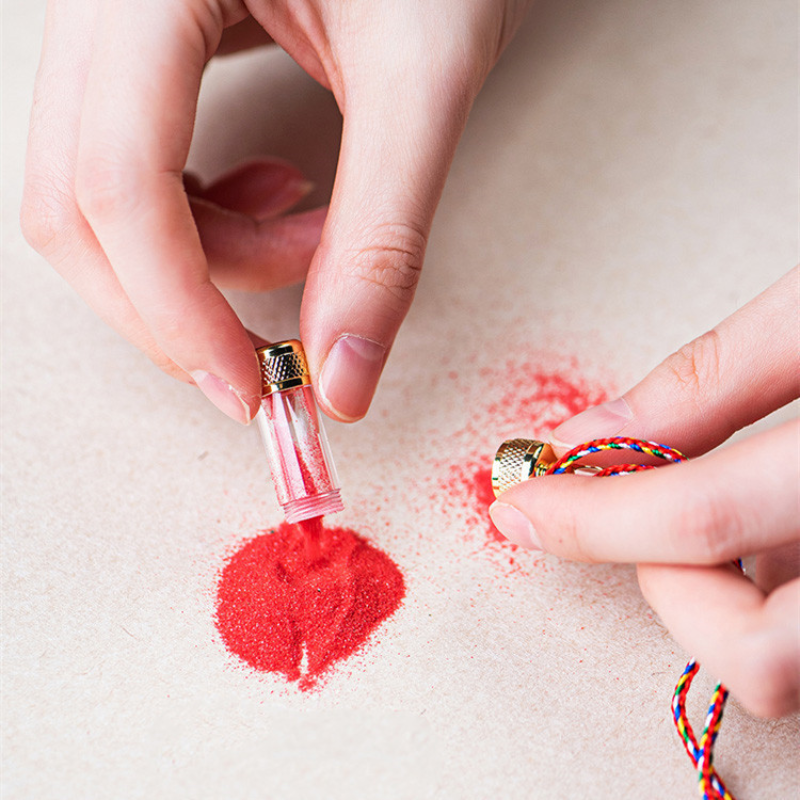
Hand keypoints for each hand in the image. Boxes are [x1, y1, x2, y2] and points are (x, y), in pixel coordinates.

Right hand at [21, 0, 529, 424]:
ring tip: (307, 230)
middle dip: (174, 305)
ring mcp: (114, 26)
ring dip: (201, 262)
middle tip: (269, 351)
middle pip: (77, 203)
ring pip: (98, 199)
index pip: (115, 180)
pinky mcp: (146, 54)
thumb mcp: (424, 81)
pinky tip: (277, 201)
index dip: (177, 312)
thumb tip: (346, 378)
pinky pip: (134, 172)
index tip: (252, 388)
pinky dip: (204, 226)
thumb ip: (384, 237)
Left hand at [489, 267, 799, 717]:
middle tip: (635, 506)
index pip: (700, 520)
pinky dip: (771, 590)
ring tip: (709, 506)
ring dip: (718, 596)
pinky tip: (772, 525)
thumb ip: (709, 381)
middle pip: (756, 654)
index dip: (589, 516)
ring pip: (789, 661)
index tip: (524, 504)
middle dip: (665, 581)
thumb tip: (594, 435)